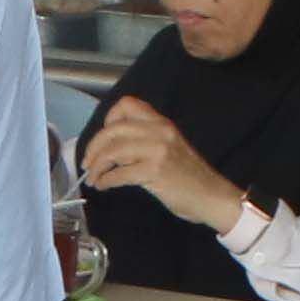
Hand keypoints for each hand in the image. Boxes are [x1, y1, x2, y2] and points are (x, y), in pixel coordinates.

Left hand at [75, 99, 239, 230]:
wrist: (212, 196)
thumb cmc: (188, 176)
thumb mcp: (167, 148)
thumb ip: (142, 141)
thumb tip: (109, 148)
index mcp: (161, 122)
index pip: (127, 104)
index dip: (108, 119)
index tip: (104, 139)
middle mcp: (159, 131)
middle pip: (113, 128)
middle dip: (94, 147)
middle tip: (87, 163)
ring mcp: (158, 150)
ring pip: (113, 150)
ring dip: (96, 166)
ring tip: (93, 178)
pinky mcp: (155, 171)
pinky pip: (119, 173)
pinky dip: (105, 180)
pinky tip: (103, 186)